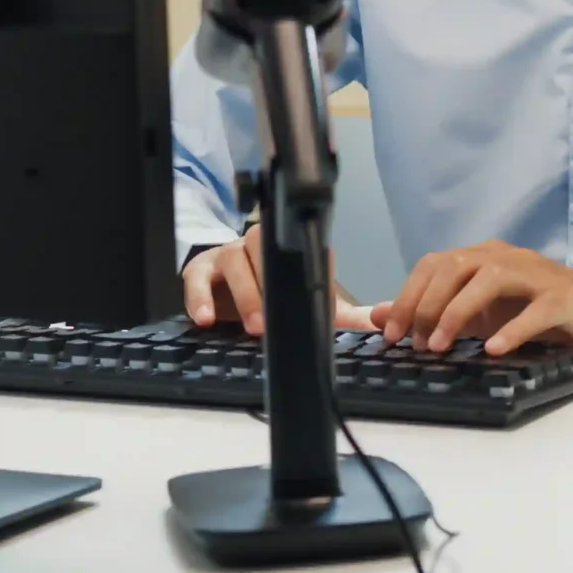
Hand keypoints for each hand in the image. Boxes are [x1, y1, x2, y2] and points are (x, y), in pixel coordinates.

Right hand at [182, 226, 374, 334]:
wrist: (220, 290)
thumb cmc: (267, 295)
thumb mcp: (303, 304)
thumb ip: (338, 313)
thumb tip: (377, 324)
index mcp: (288, 251)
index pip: (307, 252)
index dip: (315, 271)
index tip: (323, 295)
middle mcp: (258, 246)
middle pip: (266, 248)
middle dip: (274, 284)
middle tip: (279, 322)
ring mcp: (227, 254)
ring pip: (235, 260)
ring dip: (245, 293)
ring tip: (254, 327)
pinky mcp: (199, 269)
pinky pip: (196, 277)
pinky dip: (199, 297)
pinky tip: (205, 320)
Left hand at [372, 241, 572, 358]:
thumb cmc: (544, 313)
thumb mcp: (484, 314)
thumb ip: (436, 312)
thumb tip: (379, 315)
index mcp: (486, 258)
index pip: (435, 263)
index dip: (407, 295)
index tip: (390, 333)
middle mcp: (510, 258)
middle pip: (457, 264)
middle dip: (427, 303)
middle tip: (414, 343)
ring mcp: (540, 275)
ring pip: (492, 277)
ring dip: (459, 311)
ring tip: (441, 346)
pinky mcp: (567, 298)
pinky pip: (536, 309)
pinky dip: (512, 328)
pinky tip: (494, 350)